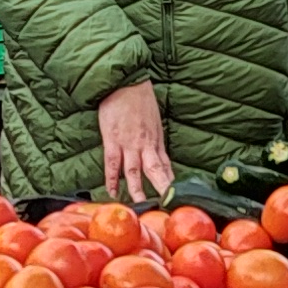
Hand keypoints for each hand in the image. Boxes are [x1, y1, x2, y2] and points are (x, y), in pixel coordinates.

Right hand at [96, 80, 174, 205]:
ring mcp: (129, 144)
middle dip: (161, 190)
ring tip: (141, 205)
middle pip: (156, 172)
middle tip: (167, 206)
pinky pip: (112, 164)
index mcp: (156, 140)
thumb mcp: (154, 120)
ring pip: (135, 172)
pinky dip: (112, 179)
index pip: (166, 166)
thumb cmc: (139, 97)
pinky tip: (112, 192)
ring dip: (138, 190)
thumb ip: (155, 140)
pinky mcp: (113, 140)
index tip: (176, 197)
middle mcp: (145, 145)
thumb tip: (159, 158)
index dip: (170, 182)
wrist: (125, 81)